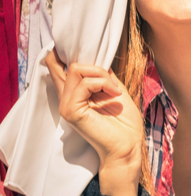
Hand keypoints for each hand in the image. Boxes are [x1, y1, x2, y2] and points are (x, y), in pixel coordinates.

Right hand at [44, 50, 144, 180]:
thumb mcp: (114, 90)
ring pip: (77, 69)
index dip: (63, 53)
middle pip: (67, 64)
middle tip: (111, 82)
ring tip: (114, 90)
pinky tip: (114, 94)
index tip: (81, 49)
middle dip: (95, 65)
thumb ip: (102, 76)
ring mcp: (66, 104)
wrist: (129, 145)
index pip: (56, 67)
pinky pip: (85, 83)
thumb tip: (97, 58)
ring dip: (102, 75)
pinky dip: (104, 83)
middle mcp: (67, 97)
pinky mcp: (71, 110)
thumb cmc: (125, 122)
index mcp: (75, 93)